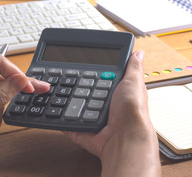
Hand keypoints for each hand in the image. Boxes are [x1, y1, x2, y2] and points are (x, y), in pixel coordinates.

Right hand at [65, 51, 160, 176]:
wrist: (124, 138)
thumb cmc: (133, 111)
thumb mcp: (134, 82)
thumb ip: (133, 67)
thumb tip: (139, 53)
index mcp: (117, 93)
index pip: (102, 79)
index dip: (93, 73)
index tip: (81, 65)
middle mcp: (106, 106)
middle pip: (86, 92)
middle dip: (78, 86)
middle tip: (68, 76)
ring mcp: (94, 118)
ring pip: (75, 106)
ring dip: (68, 101)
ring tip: (59, 91)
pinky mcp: (84, 130)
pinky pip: (68, 124)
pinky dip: (61, 120)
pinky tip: (53, 110)